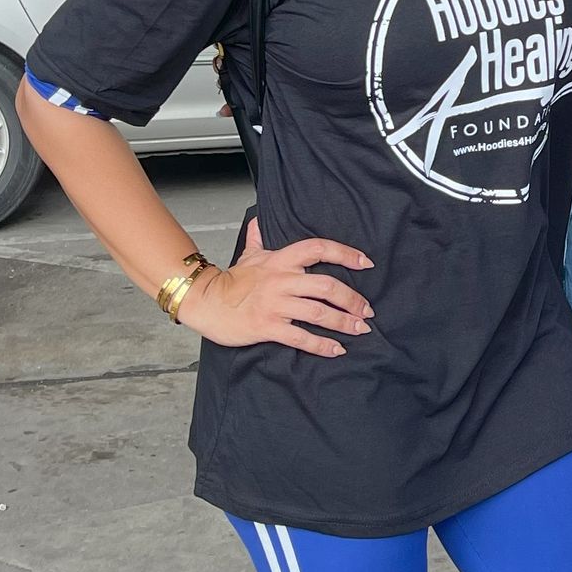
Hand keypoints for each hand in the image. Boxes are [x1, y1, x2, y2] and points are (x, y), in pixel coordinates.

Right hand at [185, 219, 373, 355]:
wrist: (204, 301)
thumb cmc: (229, 281)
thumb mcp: (248, 255)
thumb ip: (258, 237)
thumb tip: (258, 221)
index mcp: (280, 260)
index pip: (318, 249)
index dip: (345, 254)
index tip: (366, 263)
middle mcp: (282, 280)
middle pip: (327, 286)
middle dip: (352, 299)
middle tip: (367, 310)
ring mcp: (276, 304)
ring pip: (318, 312)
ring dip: (344, 322)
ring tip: (360, 329)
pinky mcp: (268, 326)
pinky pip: (301, 337)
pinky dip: (322, 345)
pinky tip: (337, 350)